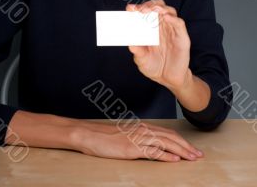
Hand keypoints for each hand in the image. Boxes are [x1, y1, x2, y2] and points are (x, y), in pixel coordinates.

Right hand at [69, 121, 203, 161]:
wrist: (89, 134)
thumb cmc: (105, 136)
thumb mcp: (125, 136)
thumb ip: (138, 139)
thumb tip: (151, 146)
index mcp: (142, 128)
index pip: (167, 133)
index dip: (181, 141)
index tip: (192, 148)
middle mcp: (142, 131)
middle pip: (170, 137)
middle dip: (186, 146)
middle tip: (199, 155)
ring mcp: (137, 139)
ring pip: (165, 143)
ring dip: (181, 151)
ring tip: (192, 158)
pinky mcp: (132, 148)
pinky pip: (152, 152)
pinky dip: (166, 156)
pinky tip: (174, 160)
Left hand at [126, 0, 190, 90]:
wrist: (168, 79)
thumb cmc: (154, 66)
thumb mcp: (141, 59)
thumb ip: (137, 50)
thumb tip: (130, 42)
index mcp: (150, 28)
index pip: (145, 12)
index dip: (138, 8)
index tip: (129, 8)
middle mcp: (161, 26)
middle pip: (158, 7)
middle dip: (149, 5)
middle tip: (141, 10)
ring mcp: (172, 30)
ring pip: (169, 11)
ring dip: (160, 8)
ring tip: (152, 10)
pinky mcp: (182, 37)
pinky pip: (179, 24)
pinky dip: (173, 19)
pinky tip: (166, 18)